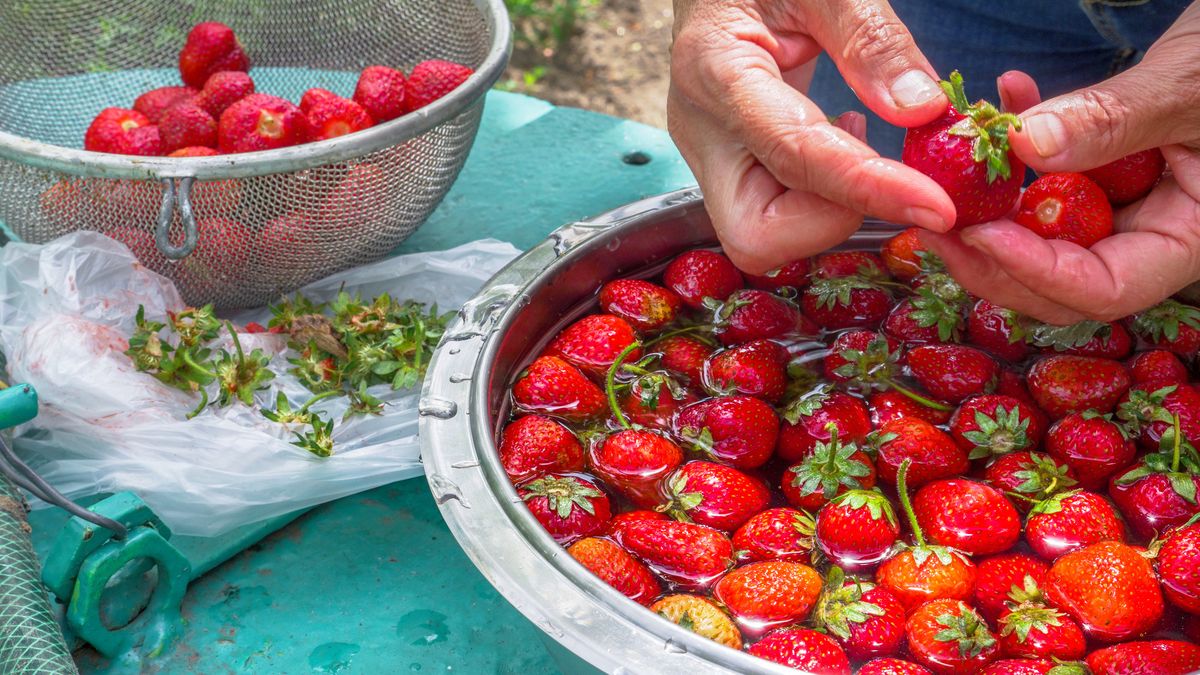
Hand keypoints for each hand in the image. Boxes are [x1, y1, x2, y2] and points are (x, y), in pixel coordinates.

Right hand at [669, 0, 956, 273]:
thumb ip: (872, 40)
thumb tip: (923, 112)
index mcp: (714, 70)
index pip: (793, 153)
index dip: (867, 187)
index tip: (935, 204)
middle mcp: (702, 133)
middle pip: (755, 236)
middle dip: (828, 222)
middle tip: (878, 171)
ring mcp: (710, 158)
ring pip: (766, 236)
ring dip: (830, 207)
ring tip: (858, 133)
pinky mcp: (729, 168)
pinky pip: (777, 214)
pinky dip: (825, 196)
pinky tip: (843, 139)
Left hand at [922, 3, 1199, 323]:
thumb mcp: (1188, 89)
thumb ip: (1117, 121)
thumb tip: (1030, 145)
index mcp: (1187, 239)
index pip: (1103, 289)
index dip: (1036, 272)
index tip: (980, 235)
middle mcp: (1150, 234)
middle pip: (1059, 279)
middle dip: (991, 259)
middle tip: (937, 224)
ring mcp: (1124, 205)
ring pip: (1043, 231)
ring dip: (992, 203)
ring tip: (947, 169)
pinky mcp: (1105, 171)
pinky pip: (1051, 173)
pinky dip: (1024, 143)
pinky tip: (1006, 94)